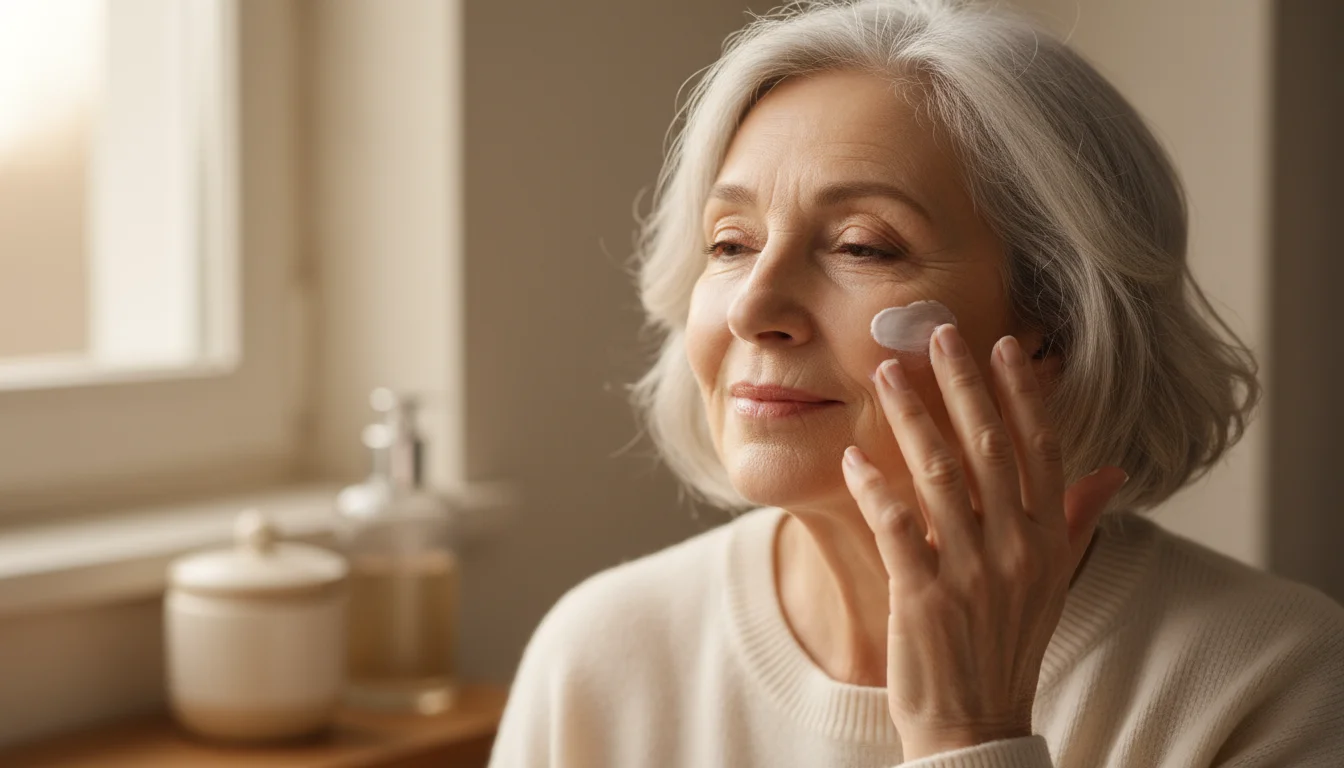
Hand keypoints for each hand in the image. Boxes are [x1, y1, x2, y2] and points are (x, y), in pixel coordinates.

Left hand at [840, 324, 1126, 759]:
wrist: (976, 723)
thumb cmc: (1008, 645)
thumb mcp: (1052, 583)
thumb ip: (1077, 521)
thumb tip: (1113, 472)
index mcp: (1048, 540)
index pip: (1040, 449)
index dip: (1022, 393)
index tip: (1003, 346)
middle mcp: (1017, 548)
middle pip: (991, 447)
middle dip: (963, 385)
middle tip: (936, 334)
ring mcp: (971, 572)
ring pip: (941, 475)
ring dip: (911, 419)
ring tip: (885, 375)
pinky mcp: (924, 596)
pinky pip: (895, 525)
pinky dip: (873, 486)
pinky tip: (853, 455)